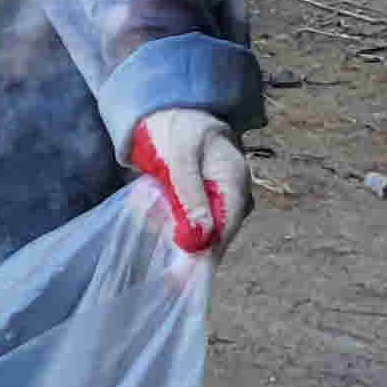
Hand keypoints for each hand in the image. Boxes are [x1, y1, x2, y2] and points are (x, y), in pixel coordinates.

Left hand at [129, 111, 251, 253]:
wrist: (167, 109)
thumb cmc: (176, 129)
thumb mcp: (180, 159)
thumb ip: (190, 196)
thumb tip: (203, 237)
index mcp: (234, 181)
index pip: (225, 229)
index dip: (205, 255)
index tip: (181, 277)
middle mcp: (231, 194)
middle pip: (214, 235)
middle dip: (185, 247)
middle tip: (163, 267)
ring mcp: (217, 198)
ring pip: (198, 230)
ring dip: (173, 231)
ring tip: (152, 216)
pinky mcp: (200, 200)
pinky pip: (187, 220)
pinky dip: (168, 220)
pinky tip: (153, 210)